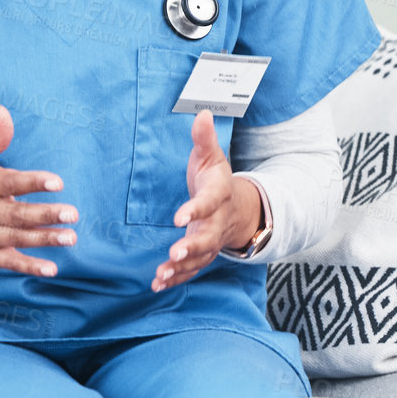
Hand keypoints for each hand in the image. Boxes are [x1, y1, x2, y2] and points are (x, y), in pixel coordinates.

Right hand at [0, 104, 76, 276]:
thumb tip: (3, 111)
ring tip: (70, 237)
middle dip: (46, 214)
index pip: (11, 182)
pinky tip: (50, 268)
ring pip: (19, 237)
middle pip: (18, 213)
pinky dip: (29, 267)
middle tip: (72, 213)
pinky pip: (10, 262)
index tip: (57, 181)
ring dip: (45, 238)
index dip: (34, 182)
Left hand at [154, 111, 261, 291]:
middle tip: (174, 254)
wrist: (238, 208)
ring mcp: (211, 241)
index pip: (209, 202)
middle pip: (208, 238)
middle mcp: (217, 222)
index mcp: (218, 195)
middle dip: (192, 247)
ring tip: (162, 274)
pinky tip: (158, 284)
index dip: (195, 210)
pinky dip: (176, 279)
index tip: (179, 217)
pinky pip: (192, 269)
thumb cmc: (217, 179)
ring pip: (200, 258)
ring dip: (181, 268)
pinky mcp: (202, 254)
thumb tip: (202, 113)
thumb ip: (204, 138)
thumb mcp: (212, 157)